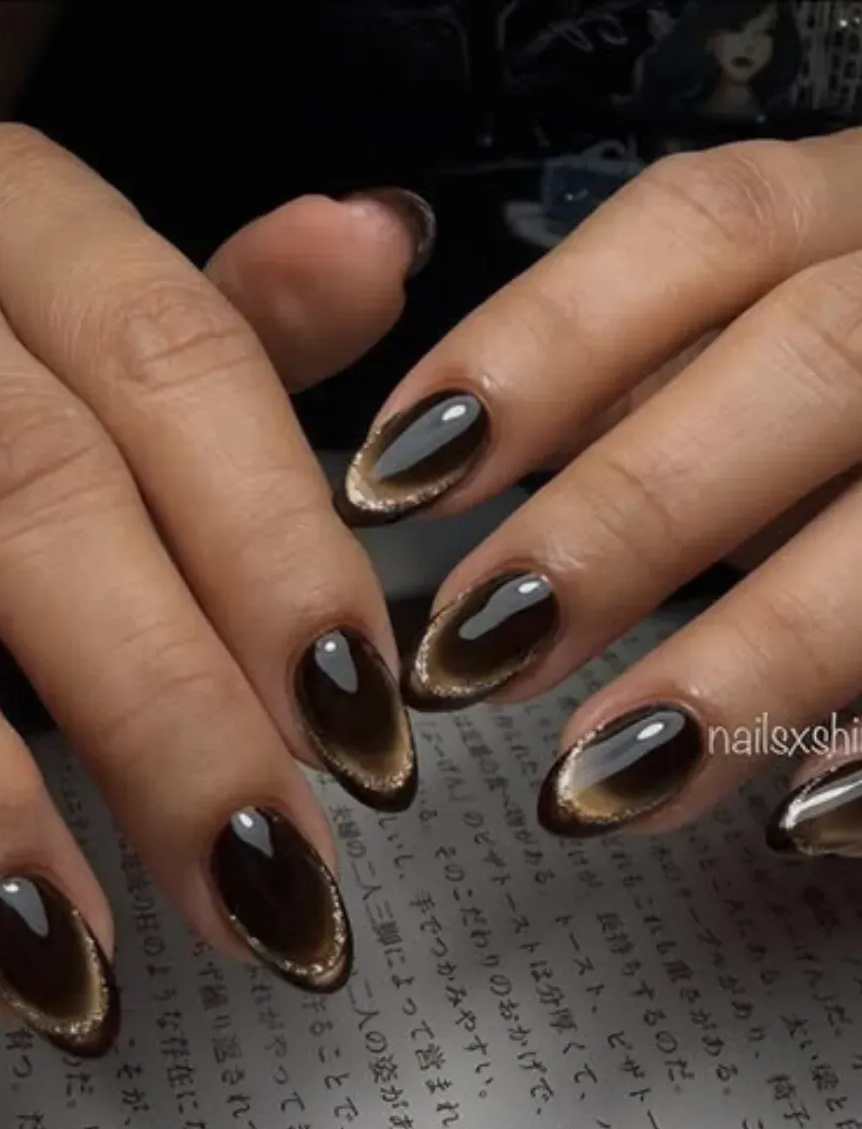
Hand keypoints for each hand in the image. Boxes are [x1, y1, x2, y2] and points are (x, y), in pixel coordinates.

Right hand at [0, 124, 429, 1050]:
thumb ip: (237, 320)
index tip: (363, 741)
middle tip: (266, 893)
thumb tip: (381, 250)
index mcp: (21, 225)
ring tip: (71, 975)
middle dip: (157, 711)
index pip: (177, 364)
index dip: (275, 555)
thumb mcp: (96, 310)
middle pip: (29, 493)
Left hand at [336, 126, 861, 850]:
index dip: (540, 343)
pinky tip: (802, 819)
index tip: (396, 478)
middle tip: (471, 654)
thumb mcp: (763, 360)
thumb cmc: (844, 418)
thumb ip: (643, 375)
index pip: (705, 224)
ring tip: (599, 782)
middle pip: (812, 359)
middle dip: (629, 513)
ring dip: (752, 656)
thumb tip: (436, 450)